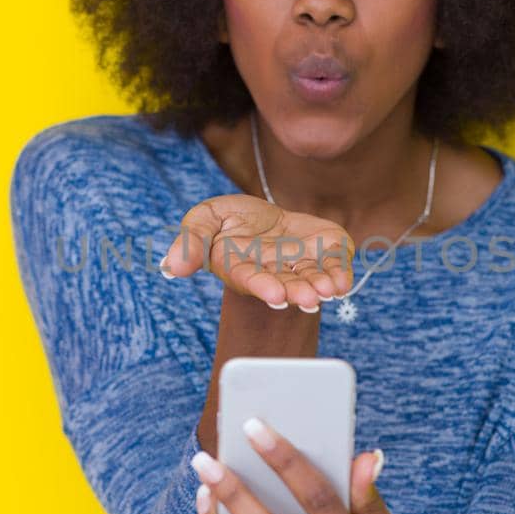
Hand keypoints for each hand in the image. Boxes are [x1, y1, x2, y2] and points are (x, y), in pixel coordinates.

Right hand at [159, 194, 354, 310]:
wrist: (265, 215)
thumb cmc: (231, 220)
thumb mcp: (205, 219)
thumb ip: (191, 241)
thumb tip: (171, 268)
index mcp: (242, 268)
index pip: (250, 279)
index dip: (263, 287)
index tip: (275, 295)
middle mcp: (273, 272)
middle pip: (285, 285)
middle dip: (297, 292)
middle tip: (309, 298)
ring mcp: (301, 266)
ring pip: (311, 280)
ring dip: (321, 287)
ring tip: (329, 290)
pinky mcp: (324, 253)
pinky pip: (334, 266)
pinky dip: (340, 274)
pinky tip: (342, 282)